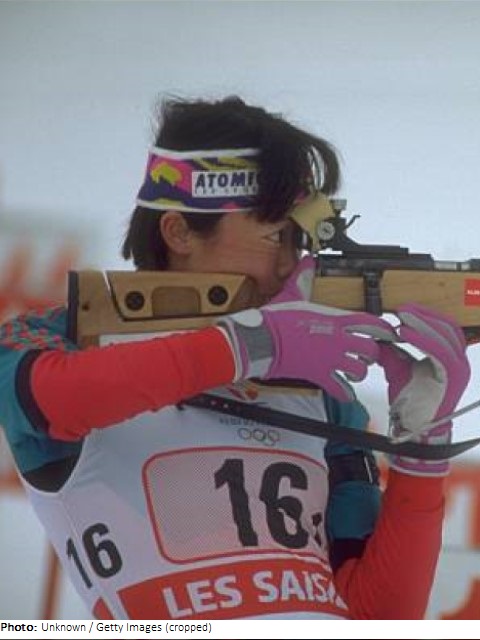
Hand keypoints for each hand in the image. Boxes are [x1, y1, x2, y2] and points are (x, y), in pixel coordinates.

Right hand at [217, 256, 395, 400]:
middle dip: (371, 353)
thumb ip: (303, 279)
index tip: (388, 333)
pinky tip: (344, 392)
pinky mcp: (319, 375)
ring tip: (354, 372)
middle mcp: (338, 341)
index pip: (371, 323)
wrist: (262, 340)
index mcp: (335, 320)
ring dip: (359, 372)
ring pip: (360, 370)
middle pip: (371, 350)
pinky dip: (344, 393)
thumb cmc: (276, 319)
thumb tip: (307, 261)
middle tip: (366, 354)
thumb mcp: (293, 295)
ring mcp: (330, 359)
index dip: (384, 329)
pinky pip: (340, 389)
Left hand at [378, 303, 470, 475]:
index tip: (403, 310)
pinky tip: (404, 333)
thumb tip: (379, 336)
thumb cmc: (410, 402)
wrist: (415, 429)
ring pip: (445, 336)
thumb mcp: (398, 370)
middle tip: (401, 310)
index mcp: (449, 357)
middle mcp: (459, 361)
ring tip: (402, 319)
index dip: (425, 315)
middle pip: (447, 327)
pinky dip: (422, 339)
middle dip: (424, 315)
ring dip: (422, 323)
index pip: (443, 327)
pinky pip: (440, 352)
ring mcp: (459, 369)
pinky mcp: (453, 377)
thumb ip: (392, 352)